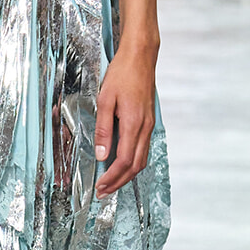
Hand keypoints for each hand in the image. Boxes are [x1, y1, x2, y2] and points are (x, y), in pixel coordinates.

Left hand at [94, 39, 158, 197]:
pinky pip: (143, 148)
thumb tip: (102, 155)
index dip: (112, 177)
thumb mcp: (105, 100)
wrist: (141, 57)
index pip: (124, 160)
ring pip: (142, 159)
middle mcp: (145, 128)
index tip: (100, 186)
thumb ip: (103, 129)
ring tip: (111, 182)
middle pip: (135, 165)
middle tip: (104, 192)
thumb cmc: (122, 74)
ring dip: (127, 174)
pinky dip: (133, 162)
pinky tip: (122, 164)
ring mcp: (149, 125)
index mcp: (133, 123)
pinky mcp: (149, 121)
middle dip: (119, 182)